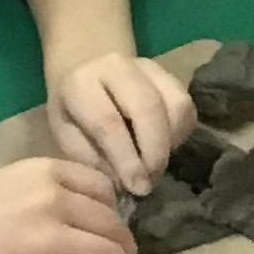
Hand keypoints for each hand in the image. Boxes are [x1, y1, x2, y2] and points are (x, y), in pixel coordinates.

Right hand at [0, 158, 135, 253]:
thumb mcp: (11, 183)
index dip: (111, 216)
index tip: (102, 233)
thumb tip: (82, 224)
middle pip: (114, 227)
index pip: (105, 191)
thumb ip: (49, 195)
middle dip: (120, 250)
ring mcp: (50, 237)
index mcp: (48, 172)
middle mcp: (55, 199)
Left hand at [48, 52, 193, 195]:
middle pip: (148, 107)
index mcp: (81, 83)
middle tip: (150, 182)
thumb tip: (124, 183)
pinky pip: (186, 106)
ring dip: (170, 143)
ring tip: (155, 166)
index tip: (137, 187)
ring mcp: (147, 66)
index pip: (108, 122)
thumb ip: (93, 158)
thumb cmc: (73, 111)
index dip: (126, 159)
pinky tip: (164, 147)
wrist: (85, 68)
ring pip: (176, 104)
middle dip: (154, 153)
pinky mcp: (168, 73)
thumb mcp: (67, 137)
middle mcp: (116, 66)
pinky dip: (180, 133)